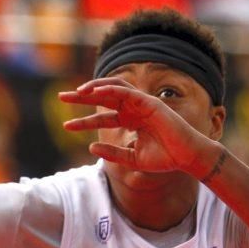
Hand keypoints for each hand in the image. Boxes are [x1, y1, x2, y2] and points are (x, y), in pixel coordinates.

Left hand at [60, 79, 214, 176]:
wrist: (187, 157)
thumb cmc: (165, 158)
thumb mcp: (133, 159)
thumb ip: (113, 154)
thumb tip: (91, 147)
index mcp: (131, 121)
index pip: (103, 116)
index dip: (83, 121)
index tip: (66, 125)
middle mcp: (134, 109)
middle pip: (103, 98)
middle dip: (82, 97)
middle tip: (61, 97)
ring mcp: (141, 104)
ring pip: (113, 89)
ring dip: (94, 88)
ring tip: (76, 92)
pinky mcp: (149, 101)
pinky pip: (126, 91)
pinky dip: (110, 89)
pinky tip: (94, 92)